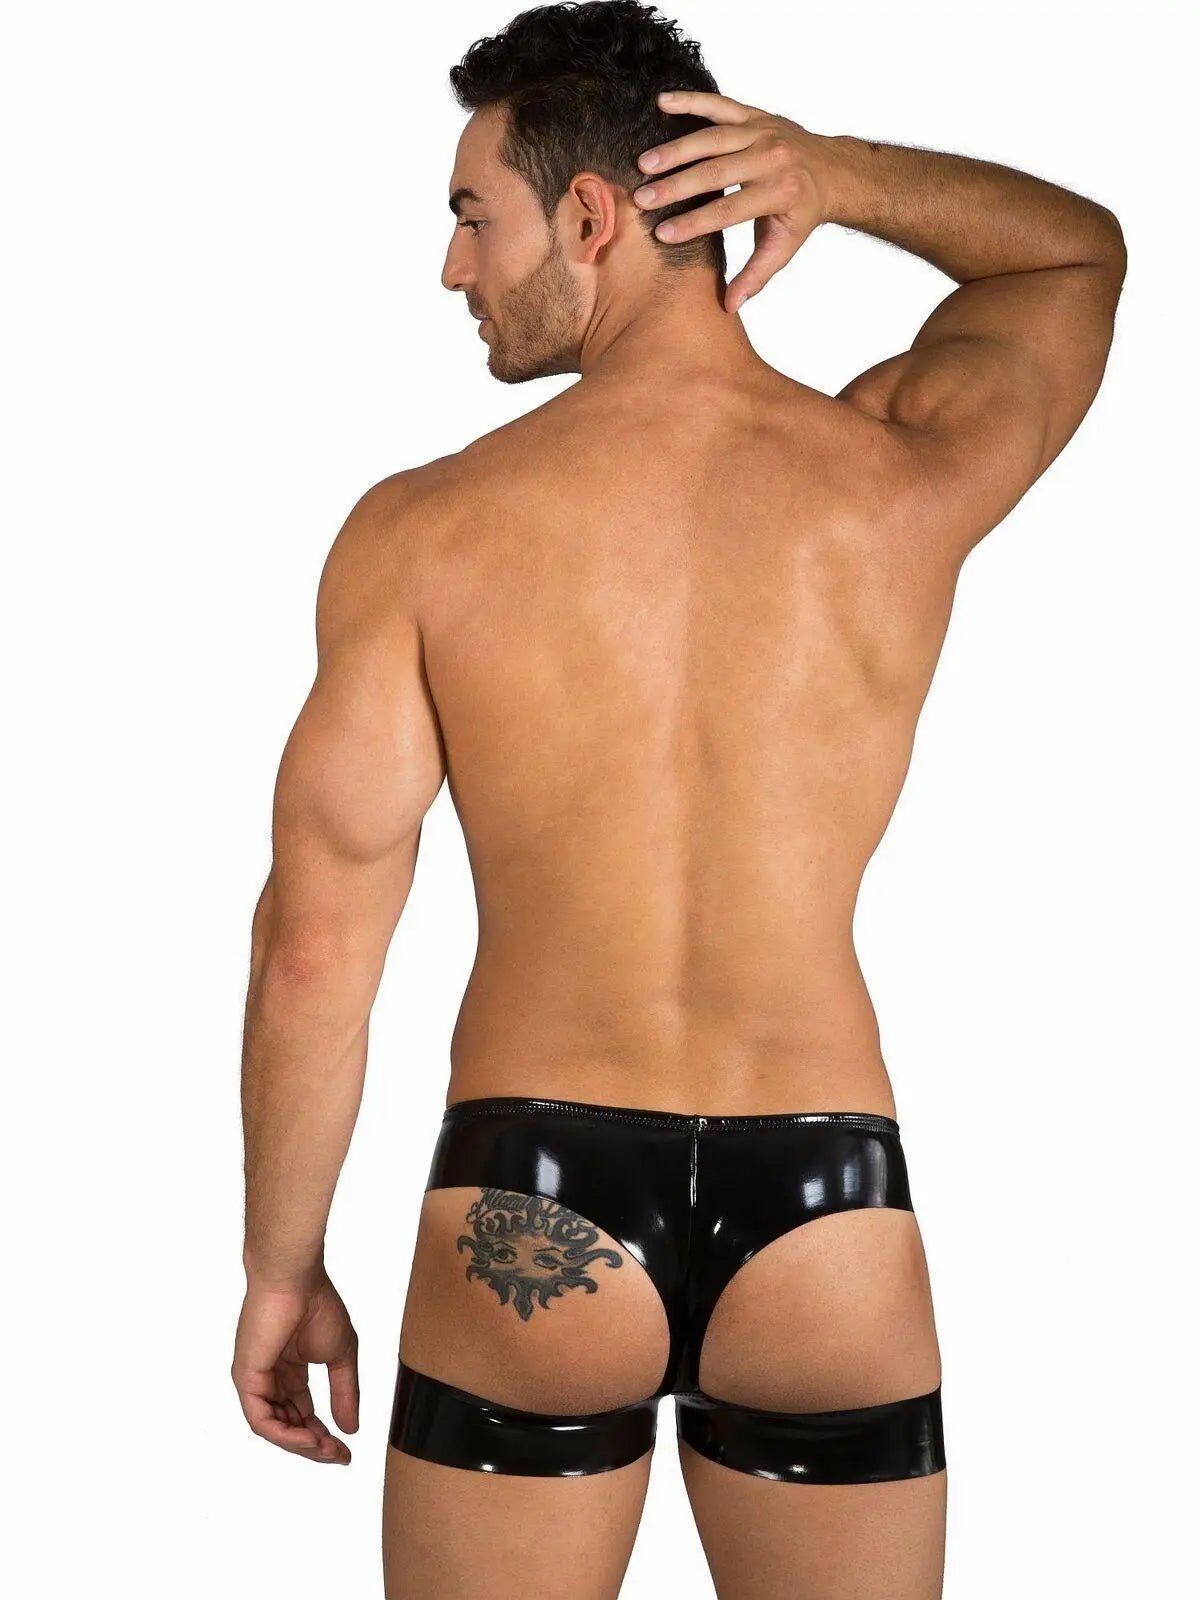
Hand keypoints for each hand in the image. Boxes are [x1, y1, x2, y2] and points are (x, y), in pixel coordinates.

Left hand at [232, 1271, 359, 1464]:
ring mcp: (256, 1381)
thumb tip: (351, 1429)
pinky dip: (284, 1434)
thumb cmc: (317, 1305)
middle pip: (289, 1425)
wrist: (295, 1280)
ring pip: (275, 1428)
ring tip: (325, 1449)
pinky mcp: (246, 1379)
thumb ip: (344, 1392)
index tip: (346, 1451)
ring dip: (301, 1444)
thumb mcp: (341, 1355)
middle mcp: (271, 1380)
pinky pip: (261, 1419)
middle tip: (338, 1457)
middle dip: (314, 1445)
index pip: (303, 1414)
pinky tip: (308, 1438)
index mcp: (290, 1371)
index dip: (324, 1435)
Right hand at [634, 90, 827, 312]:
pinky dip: (691, 100)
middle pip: (715, 172)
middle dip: (676, 187)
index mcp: (779, 193)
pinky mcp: (755, 114)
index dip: (694, 223)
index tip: (662, 234)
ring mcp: (763, 131)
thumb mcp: (783, 248)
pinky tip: (662, 102)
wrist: (832, 171)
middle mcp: (772, 158)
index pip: (728, 210)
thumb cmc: (801, 214)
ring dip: (676, 149)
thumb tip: (728, 307)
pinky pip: (720, 104)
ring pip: (713, 137)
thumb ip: (755, 276)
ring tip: (644, 163)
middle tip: (642, 199)